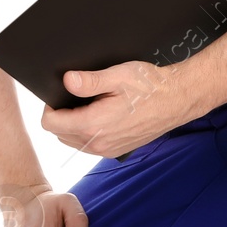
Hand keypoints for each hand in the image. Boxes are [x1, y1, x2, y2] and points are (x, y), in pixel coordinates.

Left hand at [41, 61, 195, 158]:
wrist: (177, 99)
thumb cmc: (150, 86)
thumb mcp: (117, 76)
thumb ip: (88, 81)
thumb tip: (66, 80)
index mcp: (94, 124)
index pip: (51, 124)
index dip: (49, 108)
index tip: (56, 96)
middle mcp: (99, 143)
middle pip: (59, 134)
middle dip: (60, 116)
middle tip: (73, 98)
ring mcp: (108, 149)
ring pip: (73, 141)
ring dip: (72, 126)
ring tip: (87, 105)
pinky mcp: (116, 150)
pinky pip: (89, 146)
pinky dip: (85, 133)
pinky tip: (98, 116)